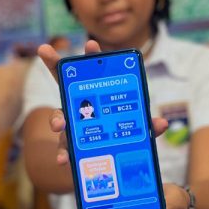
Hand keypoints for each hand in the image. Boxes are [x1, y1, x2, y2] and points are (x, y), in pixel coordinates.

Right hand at [38, 40, 168, 166]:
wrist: (108, 165)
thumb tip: (162, 123)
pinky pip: (63, 148)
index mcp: (98, 97)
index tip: (92, 43)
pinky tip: (62, 160)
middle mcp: (80, 107)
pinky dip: (62, 154)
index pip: (94, 72)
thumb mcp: (138, 133)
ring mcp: (72, 126)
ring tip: (59, 125)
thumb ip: (147, 126)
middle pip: (64, 82)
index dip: (91, 56)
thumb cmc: (121, 140)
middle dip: (54, 64)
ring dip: (57, 119)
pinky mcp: (69, 146)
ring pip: (59, 117)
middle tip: (46, 50)